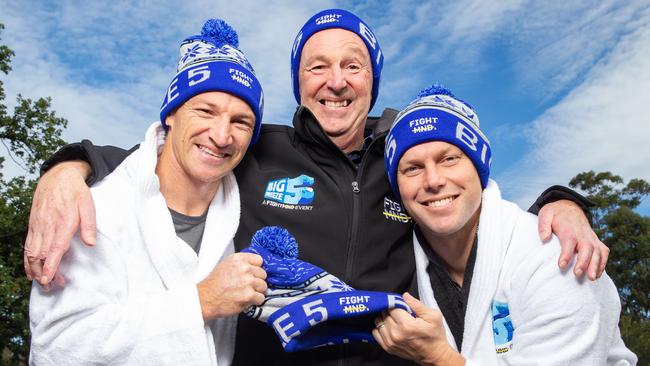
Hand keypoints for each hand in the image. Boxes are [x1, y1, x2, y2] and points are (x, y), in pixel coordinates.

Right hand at [24, 161, 94, 287]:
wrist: (58, 177)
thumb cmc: (76, 192)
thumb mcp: (88, 205)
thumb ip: (89, 225)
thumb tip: (90, 244)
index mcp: (63, 222)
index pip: (54, 248)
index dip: (51, 266)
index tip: (48, 279)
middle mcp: (47, 225)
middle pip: (42, 254)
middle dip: (44, 273)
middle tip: (51, 286)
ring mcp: (38, 226)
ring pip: (32, 252)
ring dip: (35, 269)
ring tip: (41, 283)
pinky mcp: (33, 225)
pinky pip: (27, 245)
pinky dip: (27, 260)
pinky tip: (31, 270)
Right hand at [197, 252, 266, 320]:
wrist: (205, 299)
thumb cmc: (214, 284)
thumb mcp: (226, 265)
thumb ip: (241, 264)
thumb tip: (255, 266)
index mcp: (239, 259)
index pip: (259, 260)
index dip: (256, 268)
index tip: (252, 273)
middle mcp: (245, 268)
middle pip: (263, 274)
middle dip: (257, 281)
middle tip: (247, 286)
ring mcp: (248, 282)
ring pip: (263, 286)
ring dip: (257, 291)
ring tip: (246, 293)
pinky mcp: (249, 295)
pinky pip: (261, 298)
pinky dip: (255, 301)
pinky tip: (246, 300)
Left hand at [372, 293, 464, 365]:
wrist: (434, 355)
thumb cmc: (435, 336)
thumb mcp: (433, 316)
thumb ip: (417, 304)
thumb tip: (405, 296)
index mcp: (407, 325)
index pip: (392, 307)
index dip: (397, 303)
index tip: (401, 305)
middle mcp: (396, 334)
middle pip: (384, 313)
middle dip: (391, 310)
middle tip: (400, 312)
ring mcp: (391, 342)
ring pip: (378, 322)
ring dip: (384, 318)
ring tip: (395, 319)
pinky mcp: (388, 348)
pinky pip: (375, 333)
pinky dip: (380, 327)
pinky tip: (389, 327)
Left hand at [538, 199, 608, 279]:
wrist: (569, 206)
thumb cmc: (555, 214)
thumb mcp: (545, 214)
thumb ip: (543, 226)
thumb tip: (544, 238)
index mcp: (569, 229)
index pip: (569, 242)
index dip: (566, 254)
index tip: (561, 265)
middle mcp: (582, 234)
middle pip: (587, 248)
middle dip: (584, 262)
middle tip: (577, 274)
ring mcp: (591, 238)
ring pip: (598, 252)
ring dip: (596, 265)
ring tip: (592, 278)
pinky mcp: (596, 241)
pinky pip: (603, 252)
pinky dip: (602, 263)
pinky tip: (597, 274)